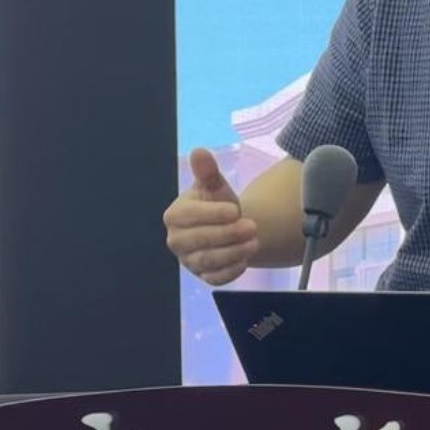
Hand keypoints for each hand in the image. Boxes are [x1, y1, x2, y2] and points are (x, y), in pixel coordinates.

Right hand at [163, 148, 258, 285]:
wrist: (228, 226)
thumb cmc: (218, 203)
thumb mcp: (215, 185)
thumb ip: (207, 171)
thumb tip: (199, 151)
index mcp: (175, 215)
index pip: (190, 216)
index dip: (213, 214)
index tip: (234, 209)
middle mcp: (177, 240)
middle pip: (200, 240)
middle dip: (228, 234)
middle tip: (252, 226)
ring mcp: (189, 261)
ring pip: (209, 261)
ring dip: (234, 252)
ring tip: (254, 241)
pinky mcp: (204, 276)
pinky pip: (216, 278)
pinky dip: (232, 270)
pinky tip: (246, 259)